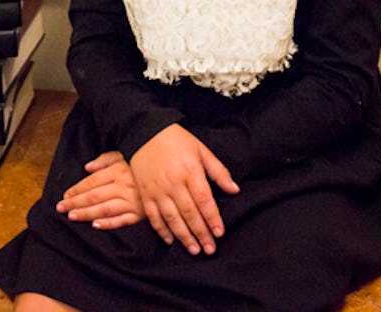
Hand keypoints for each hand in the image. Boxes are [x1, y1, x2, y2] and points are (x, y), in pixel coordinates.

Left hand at [56, 151, 143, 229]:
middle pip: (95, 196)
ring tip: (72, 216)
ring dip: (87, 213)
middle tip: (61, 208)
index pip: (92, 181)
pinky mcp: (140, 213)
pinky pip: (122, 220)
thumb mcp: (125, 154)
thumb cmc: (144, 163)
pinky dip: (109, 223)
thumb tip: (87, 167)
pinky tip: (96, 225)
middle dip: (76, 203)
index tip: (65, 196)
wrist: (171, 175)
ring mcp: (132, 200)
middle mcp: (123, 185)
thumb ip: (105, 159)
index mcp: (118, 170)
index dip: (77, 189)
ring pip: (104, 208)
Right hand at [129, 124, 238, 255]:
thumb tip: (235, 190)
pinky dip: (161, 230)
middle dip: (201, 233)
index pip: (204, 200)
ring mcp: (157, 189)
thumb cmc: (177, 140)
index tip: (220, 233)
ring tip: (194, 250)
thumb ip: (218, 171)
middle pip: (189, 213)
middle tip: (210, 249)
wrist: (145, 132)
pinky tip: (170, 240)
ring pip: (172, 218)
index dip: (212, 218)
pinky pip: (153, 216)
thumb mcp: (201, 150)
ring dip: (184, 236)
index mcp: (190, 171)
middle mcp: (173, 183)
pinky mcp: (145, 193)